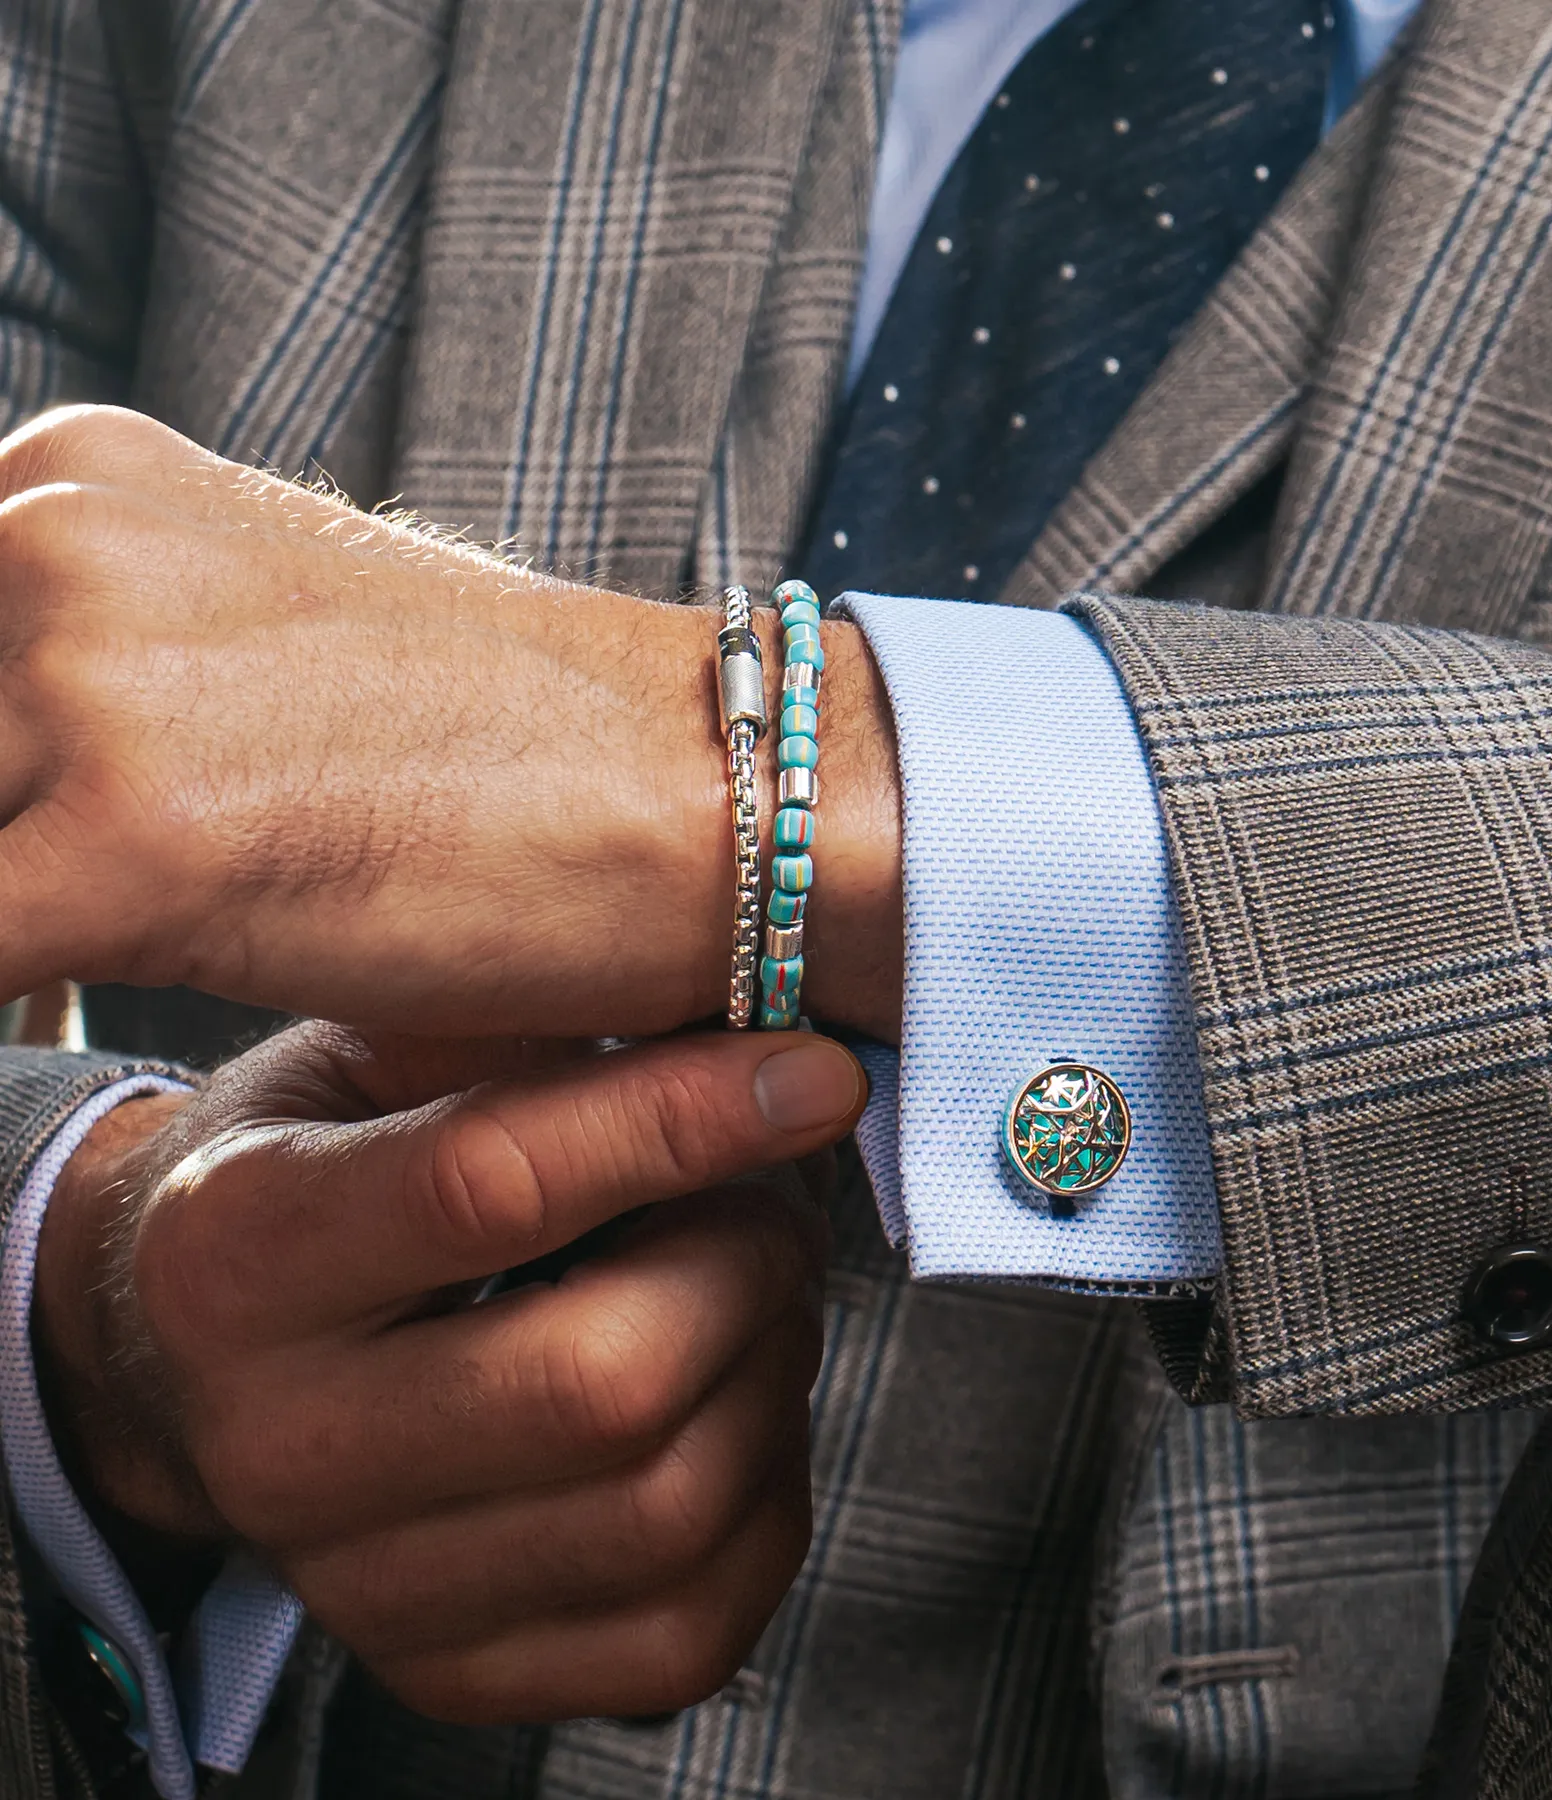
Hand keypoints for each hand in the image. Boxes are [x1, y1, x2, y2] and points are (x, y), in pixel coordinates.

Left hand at [0, 405, 901, 1039]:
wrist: (721, 787)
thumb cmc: (531, 754)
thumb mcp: (271, 664)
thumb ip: (110, 685)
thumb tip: (17, 798)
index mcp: (79, 484)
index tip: (18, 882)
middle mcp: (62, 537)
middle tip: (60, 934)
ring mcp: (97, 674)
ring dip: (3, 927)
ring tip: (95, 971)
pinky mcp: (144, 837)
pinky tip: (77, 1022)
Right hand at [34, 1021, 867, 1720]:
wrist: (184, 1355)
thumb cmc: (313, 1165)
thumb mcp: (372, 1052)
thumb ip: (526, 1022)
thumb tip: (743, 1020)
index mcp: (240, 1258)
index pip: (491, 1189)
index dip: (683, 1121)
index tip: (812, 1076)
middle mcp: (279, 1449)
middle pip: (604, 1385)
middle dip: (747, 1268)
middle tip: (773, 1201)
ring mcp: (361, 1590)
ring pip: (667, 1511)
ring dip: (770, 1377)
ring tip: (755, 1294)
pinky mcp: (450, 1670)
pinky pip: (686, 1627)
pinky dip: (764, 1505)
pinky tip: (736, 1410)